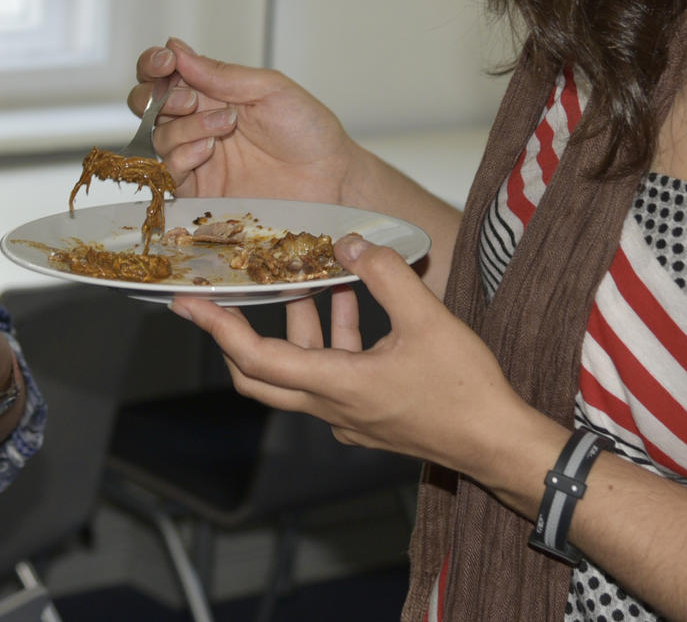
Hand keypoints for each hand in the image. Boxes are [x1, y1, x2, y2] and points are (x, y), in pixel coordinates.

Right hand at [129, 39, 363, 204]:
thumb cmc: (309, 130)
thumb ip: (222, 74)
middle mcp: (198, 121)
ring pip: (157, 137)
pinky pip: (169, 173)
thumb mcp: (269, 89)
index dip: (154, 65)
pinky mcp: (200, 191)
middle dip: (157, 96)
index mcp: (213, 92)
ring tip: (223, 125)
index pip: (165, 74)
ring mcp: (197, 157)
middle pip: (147, 105)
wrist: (330, 179)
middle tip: (189, 98)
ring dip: (183, 126)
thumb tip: (177, 49)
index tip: (165, 62)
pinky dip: (181, 156)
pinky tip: (208, 151)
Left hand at [169, 234, 539, 477]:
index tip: (188, 303)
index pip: (255, 358)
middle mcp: (332, 409)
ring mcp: (349, 418)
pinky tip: (356, 303)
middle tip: (220, 298)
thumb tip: (351, 243)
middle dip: (237, 334)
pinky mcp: (369, 418)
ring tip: (313, 278)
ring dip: (301, 326)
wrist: (498, 443)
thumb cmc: (465, 390)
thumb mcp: (428, 318)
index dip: (218, 328)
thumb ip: (386, 275)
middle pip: (261, 376)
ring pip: (301, 370)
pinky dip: (333, 340)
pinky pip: (332, 376)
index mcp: (335, 387)